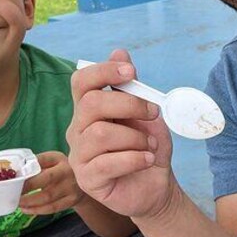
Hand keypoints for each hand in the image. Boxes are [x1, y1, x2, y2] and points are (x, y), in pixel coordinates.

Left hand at [19, 151, 84, 214]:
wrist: (84, 181)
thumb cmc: (58, 170)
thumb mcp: (50, 162)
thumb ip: (36, 165)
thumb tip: (15, 173)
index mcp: (58, 158)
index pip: (42, 160)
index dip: (28, 168)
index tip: (15, 176)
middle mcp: (67, 171)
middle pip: (46, 179)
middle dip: (27, 186)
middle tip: (13, 192)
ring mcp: (71, 186)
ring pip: (48, 196)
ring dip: (30, 201)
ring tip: (17, 203)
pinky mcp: (72, 200)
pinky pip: (52, 207)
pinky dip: (37, 210)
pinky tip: (26, 209)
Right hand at [66, 49, 175, 219]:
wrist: (157, 185)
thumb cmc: (148, 147)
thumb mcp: (146, 113)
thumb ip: (132, 87)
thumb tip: (119, 51)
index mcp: (89, 109)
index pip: (81, 81)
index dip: (103, 71)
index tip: (131, 72)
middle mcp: (78, 130)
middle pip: (91, 104)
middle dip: (129, 104)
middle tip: (152, 114)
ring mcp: (79, 156)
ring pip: (99, 134)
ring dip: (134, 137)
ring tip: (150, 145)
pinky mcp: (87, 180)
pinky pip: (107, 163)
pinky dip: (134, 158)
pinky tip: (147, 160)